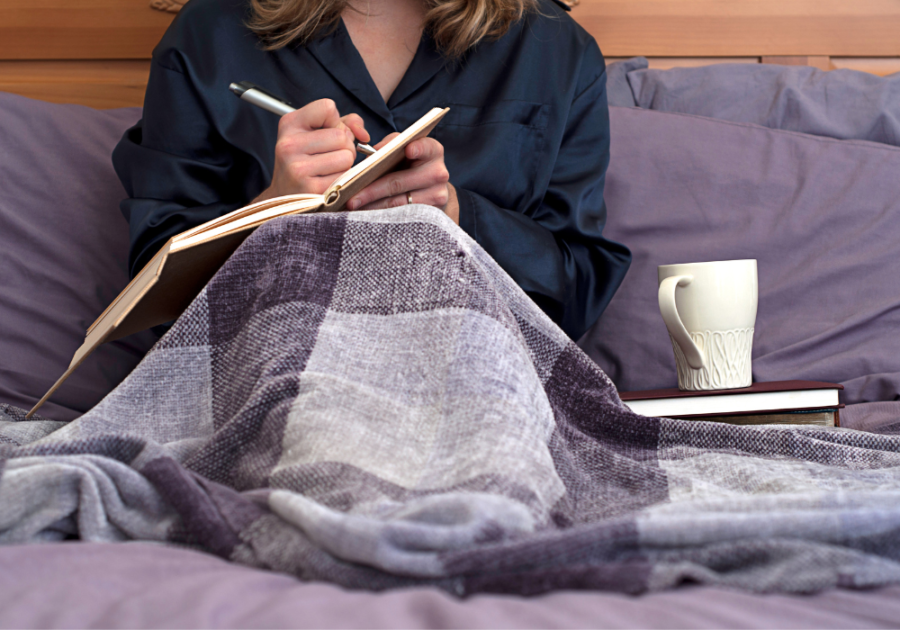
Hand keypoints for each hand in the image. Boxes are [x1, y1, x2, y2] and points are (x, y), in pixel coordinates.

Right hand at [253, 99, 368, 202]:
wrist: (285, 198)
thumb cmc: (306, 161)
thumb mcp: (317, 133)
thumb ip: (345, 123)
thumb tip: (363, 134)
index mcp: (290, 124)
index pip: (327, 108)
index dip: (336, 122)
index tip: (327, 133)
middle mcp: (289, 144)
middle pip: (341, 136)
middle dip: (344, 147)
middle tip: (329, 157)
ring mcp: (298, 168)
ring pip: (346, 156)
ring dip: (345, 165)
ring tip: (328, 170)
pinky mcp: (310, 189)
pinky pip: (344, 177)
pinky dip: (342, 180)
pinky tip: (327, 183)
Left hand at [345, 136, 459, 223]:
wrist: (432, 188)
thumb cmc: (411, 163)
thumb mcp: (404, 149)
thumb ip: (390, 145)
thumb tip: (372, 155)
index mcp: (433, 151)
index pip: (426, 147)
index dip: (418, 148)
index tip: (408, 150)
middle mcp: (438, 173)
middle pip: (399, 181)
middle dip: (371, 190)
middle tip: (351, 197)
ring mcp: (436, 195)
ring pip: (398, 202)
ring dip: (373, 205)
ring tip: (353, 206)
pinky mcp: (431, 213)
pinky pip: (401, 215)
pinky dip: (382, 214)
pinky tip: (367, 213)